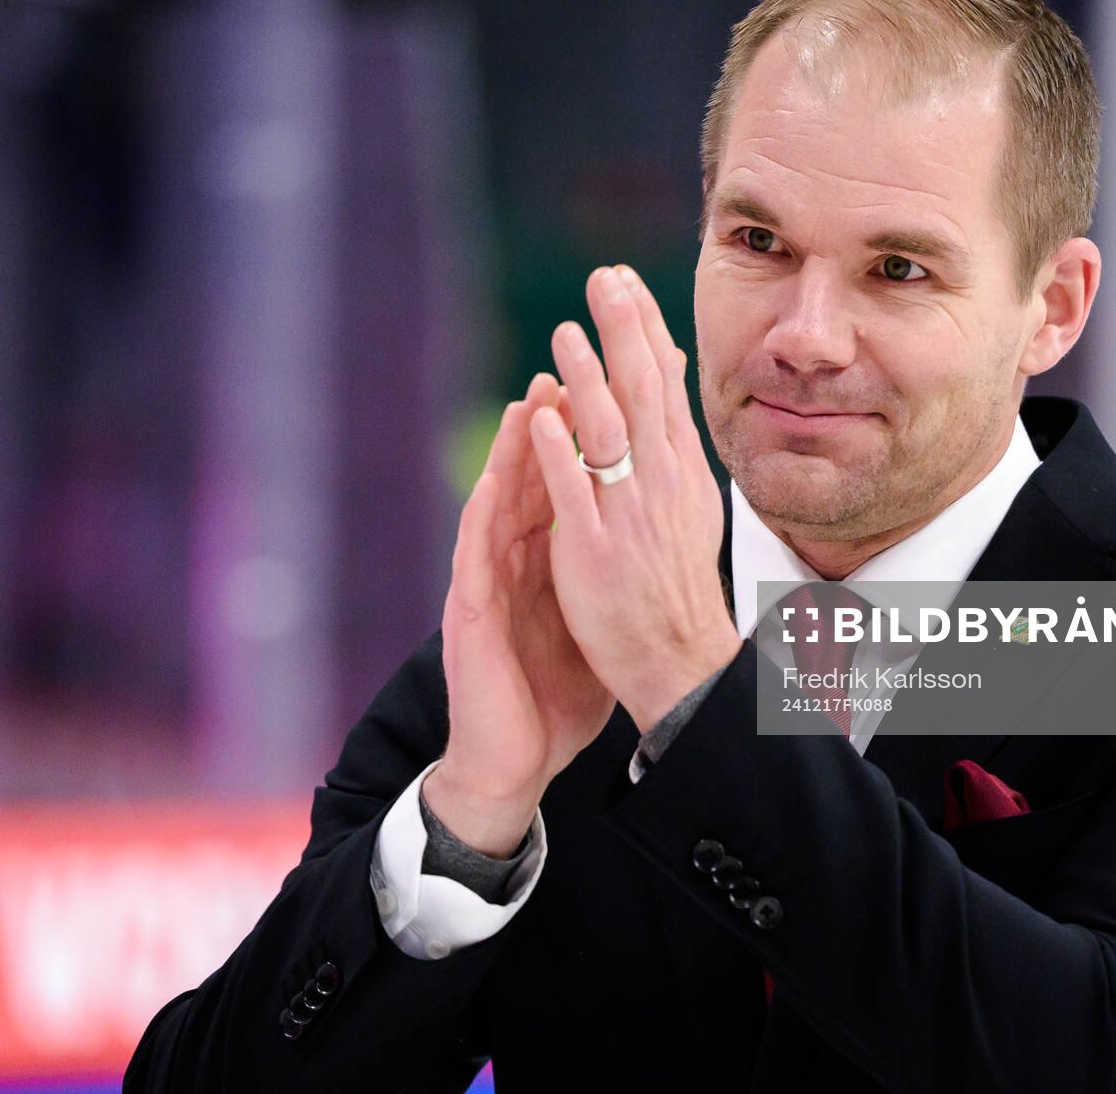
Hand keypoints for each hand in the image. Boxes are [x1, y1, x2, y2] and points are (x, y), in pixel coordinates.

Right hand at [429, 374, 615, 855]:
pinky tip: (498, 480)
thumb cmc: (552, 694)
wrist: (513, 759)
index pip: (567, 479)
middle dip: (553, 415)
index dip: (589, 430)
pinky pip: (480, 555)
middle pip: (533, 474)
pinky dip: (490, 512)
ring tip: (533, 396)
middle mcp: (512, 559)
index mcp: (544, 557)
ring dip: (515, 449)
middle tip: (572, 356)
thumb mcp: (589, 620)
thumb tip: (644, 538)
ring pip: (501, 500)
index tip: (616, 380)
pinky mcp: (470, 614)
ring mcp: (486, 582)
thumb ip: (604, 572)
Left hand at [529, 266, 743, 732]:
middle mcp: (657, 484)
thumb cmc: (673, 578)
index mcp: (678, 469)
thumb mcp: (687, 496)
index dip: (642, 329)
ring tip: (564, 331)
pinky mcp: (592, 552)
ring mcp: (625, 517)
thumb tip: (668, 365)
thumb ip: (669, 433)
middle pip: (640, 396)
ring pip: (608, 438)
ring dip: (588, 381)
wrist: (677, 659)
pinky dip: (559, 455)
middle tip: (602, 279)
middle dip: (622, 334)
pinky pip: (573, 497)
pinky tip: (542, 417)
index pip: (662, 384)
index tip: (623, 280)